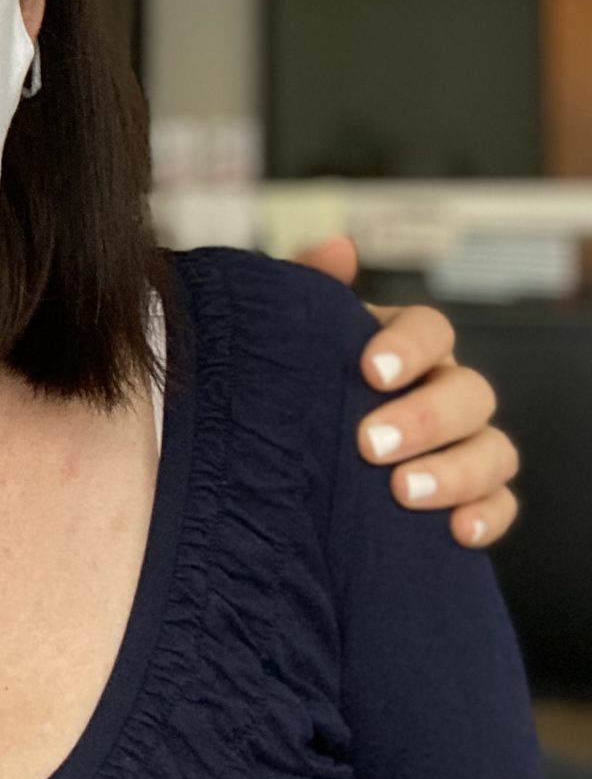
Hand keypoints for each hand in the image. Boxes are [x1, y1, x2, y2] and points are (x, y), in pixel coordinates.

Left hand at [292, 237, 518, 548]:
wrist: (279, 454)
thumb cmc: (291, 384)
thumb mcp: (286, 336)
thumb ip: (306, 288)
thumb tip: (335, 248)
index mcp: (404, 346)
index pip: (432, 329)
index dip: (409, 346)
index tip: (371, 371)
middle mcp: (442, 389)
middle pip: (468, 392)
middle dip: (424, 419)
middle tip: (369, 444)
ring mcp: (461, 444)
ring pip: (493, 450)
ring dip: (456, 471)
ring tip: (403, 491)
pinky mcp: (467, 497)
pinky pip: (499, 505)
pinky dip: (486, 516)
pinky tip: (456, 531)